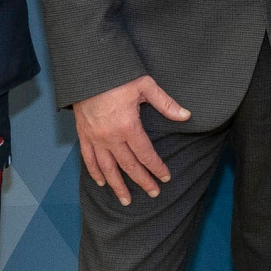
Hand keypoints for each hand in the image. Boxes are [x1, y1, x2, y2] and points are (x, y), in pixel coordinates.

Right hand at [72, 76, 191, 205]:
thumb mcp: (146, 86)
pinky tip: (102, 182)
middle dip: (142, 181)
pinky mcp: (84, 134)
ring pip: (107, 168)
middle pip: (128, 165)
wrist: (88, 70)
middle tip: (153, 193)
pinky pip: (89, 158)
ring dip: (117, 185)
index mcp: (128, 126)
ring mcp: (95, 137)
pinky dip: (95, 172)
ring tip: (126, 200)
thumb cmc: (118, 76)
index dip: (156, 167)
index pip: (145, 154)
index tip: (165, 178)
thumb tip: (186, 116)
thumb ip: (166, 104)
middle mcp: (110, 137)